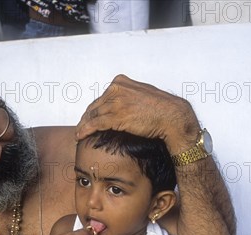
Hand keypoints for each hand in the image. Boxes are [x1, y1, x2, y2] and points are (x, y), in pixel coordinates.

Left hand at [76, 75, 199, 150]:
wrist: (172, 117)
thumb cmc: (161, 108)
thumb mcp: (142, 94)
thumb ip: (128, 96)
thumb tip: (120, 103)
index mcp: (121, 82)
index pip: (101, 97)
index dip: (94, 110)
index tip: (89, 118)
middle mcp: (116, 89)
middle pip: (95, 106)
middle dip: (86, 118)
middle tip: (81, 128)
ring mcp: (116, 102)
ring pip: (93, 115)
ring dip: (83, 126)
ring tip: (78, 134)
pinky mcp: (116, 116)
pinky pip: (95, 124)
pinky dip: (85, 130)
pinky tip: (80, 136)